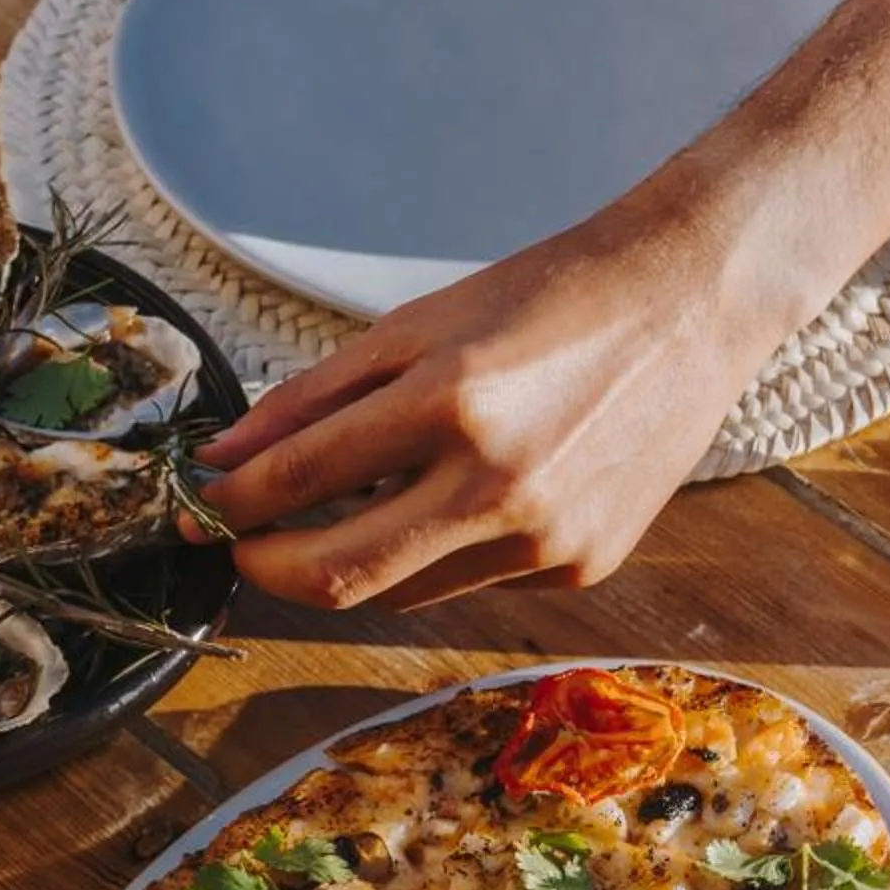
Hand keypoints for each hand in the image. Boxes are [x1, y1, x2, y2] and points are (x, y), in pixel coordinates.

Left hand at [192, 190, 795, 610]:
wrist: (691, 302)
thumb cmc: (550, 298)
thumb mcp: (415, 326)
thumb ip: (310, 399)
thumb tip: (227, 457)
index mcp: (451, 404)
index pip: (298, 481)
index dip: (228, 504)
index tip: (198, 505)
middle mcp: (500, 485)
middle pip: (337, 578)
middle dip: (265, 567)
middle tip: (237, 545)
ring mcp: (547, 540)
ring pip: (400, 591)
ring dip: (348, 561)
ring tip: (336, 513)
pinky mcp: (581, 566)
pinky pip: (467, 582)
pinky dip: (431, 553)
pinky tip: (448, 502)